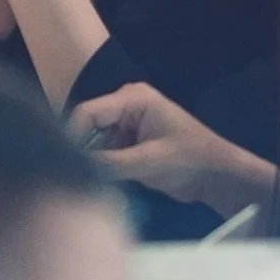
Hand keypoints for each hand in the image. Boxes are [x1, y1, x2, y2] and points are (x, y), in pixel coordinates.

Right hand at [69, 83, 273, 215]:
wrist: (217, 177)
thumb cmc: (190, 161)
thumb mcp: (149, 162)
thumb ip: (111, 163)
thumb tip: (75, 168)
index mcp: (132, 99)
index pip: (88, 112)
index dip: (72, 134)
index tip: (62, 162)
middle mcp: (125, 107)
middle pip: (87, 124)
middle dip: (78, 147)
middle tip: (67, 173)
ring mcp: (126, 125)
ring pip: (92, 140)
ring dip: (88, 159)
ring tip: (78, 179)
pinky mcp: (128, 143)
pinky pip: (103, 152)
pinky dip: (99, 166)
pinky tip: (93, 181)